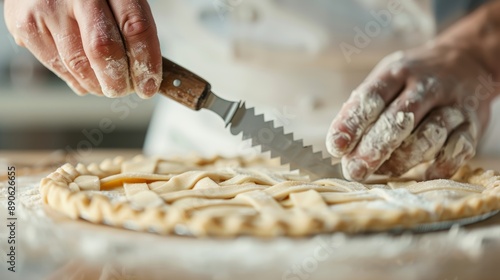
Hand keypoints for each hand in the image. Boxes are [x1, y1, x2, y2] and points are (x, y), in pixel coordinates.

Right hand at [4, 0, 161, 97]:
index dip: (146, 63)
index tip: (149, 85)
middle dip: (118, 81)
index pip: (136, 28)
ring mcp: (48, 9)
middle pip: (103, 49)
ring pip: (78, 64)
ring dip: (98, 85)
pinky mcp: (25, 26)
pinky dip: (77, 80)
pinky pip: (57, 66)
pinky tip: (85, 77)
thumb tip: (146, 75)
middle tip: (125, 90)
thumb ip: (130, 30)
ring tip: (106, 85)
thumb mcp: (116, 0)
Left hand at [326, 44, 495, 180]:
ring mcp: (452, 104)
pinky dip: (439, 166)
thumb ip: (364, 110)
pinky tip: (424, 174)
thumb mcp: (386, 81)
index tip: (336, 147)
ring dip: (403, 159)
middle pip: (398, 120)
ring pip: (428, 136)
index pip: (371, 98)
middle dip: (374, 149)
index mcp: (396, 73)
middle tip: (355, 171)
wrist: (467, 62)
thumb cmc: (411, 81)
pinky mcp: (473, 124)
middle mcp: (426, 86)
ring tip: (385, 170)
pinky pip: (458, 150)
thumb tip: (340, 150)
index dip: (352, 123)